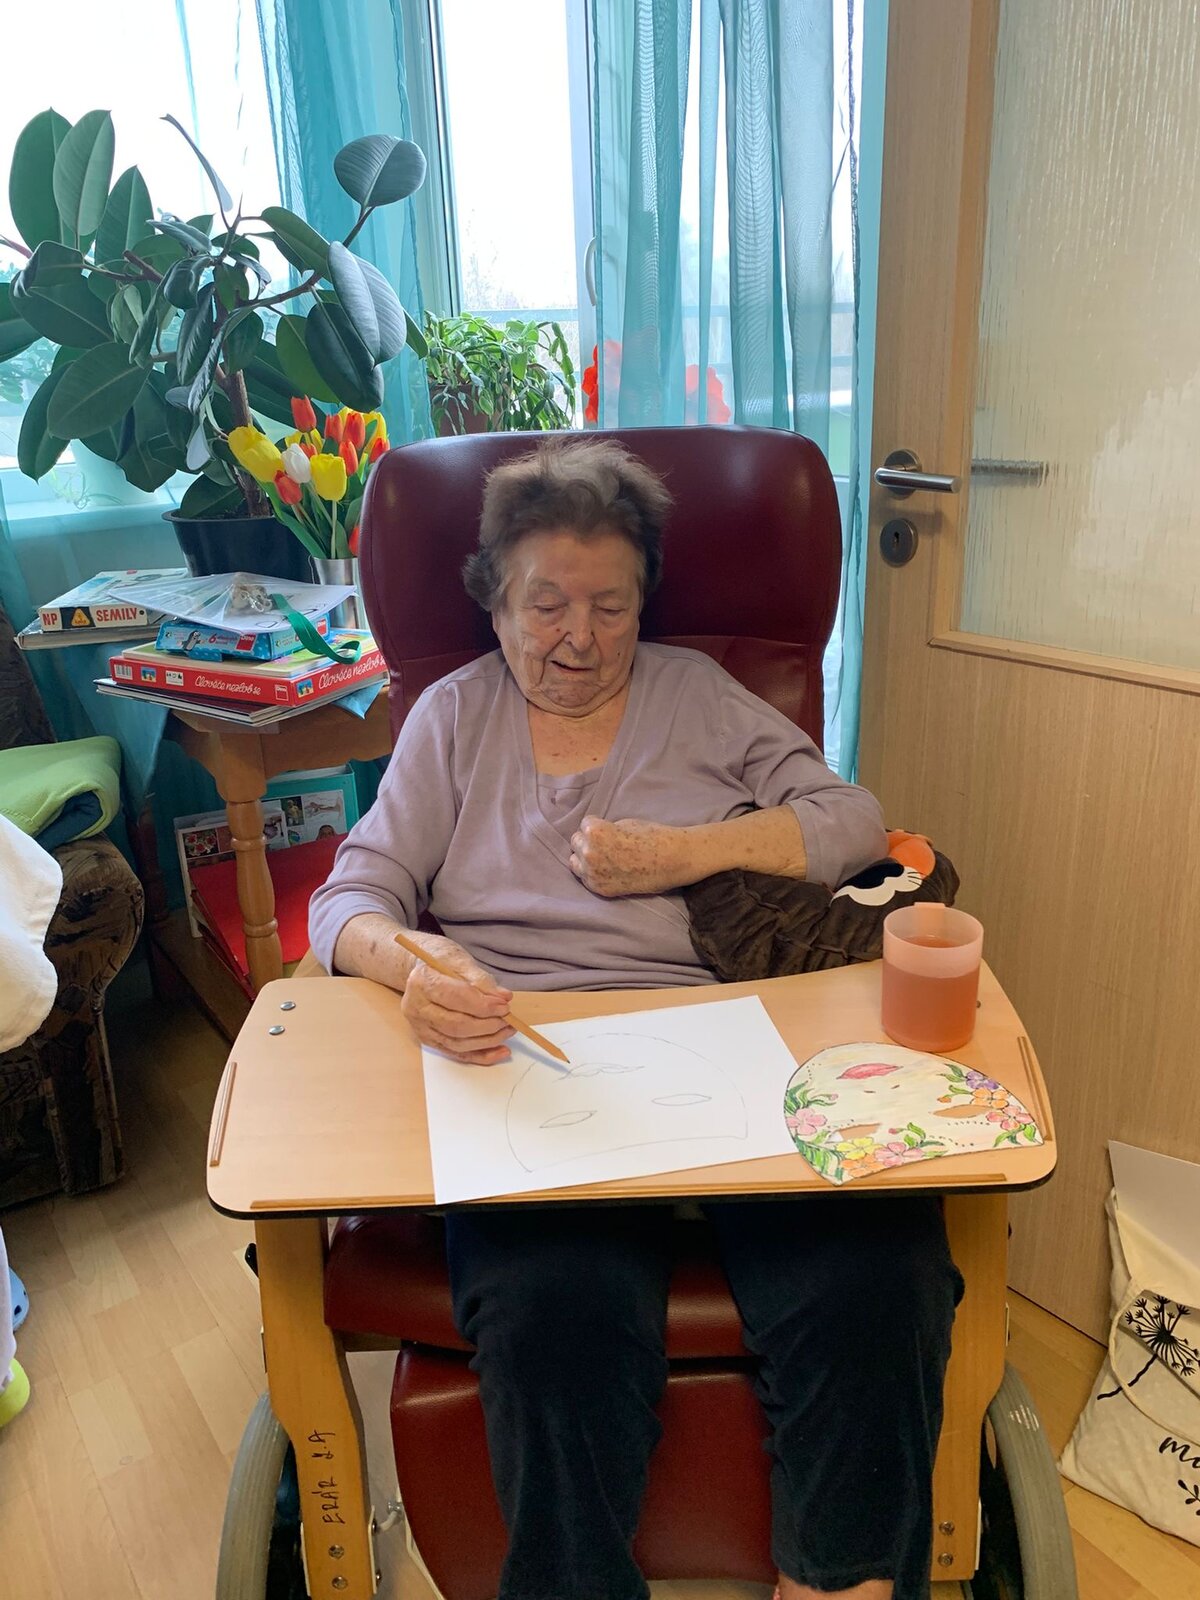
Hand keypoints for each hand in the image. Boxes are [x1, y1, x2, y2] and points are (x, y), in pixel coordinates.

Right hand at [400, 934, 514, 1065]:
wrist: (422, 970)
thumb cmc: (442, 962)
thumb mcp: (461, 961)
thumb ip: (481, 979)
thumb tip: (503, 997)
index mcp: (421, 982)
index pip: (455, 998)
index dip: (483, 1005)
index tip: (504, 1005)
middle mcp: (415, 1008)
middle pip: (455, 1025)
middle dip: (487, 1026)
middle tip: (508, 1019)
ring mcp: (420, 1027)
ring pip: (457, 1043)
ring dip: (487, 1041)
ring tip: (507, 1031)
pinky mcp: (428, 1041)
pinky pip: (456, 1054)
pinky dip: (480, 1055)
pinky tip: (500, 1051)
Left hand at [569, 815, 689, 897]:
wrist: (671, 860)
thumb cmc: (651, 836)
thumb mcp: (623, 824)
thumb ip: (604, 830)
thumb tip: (592, 837)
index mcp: (595, 832)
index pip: (583, 825)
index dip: (597, 826)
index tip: (608, 830)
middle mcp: (589, 853)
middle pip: (576, 843)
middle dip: (588, 842)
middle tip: (606, 844)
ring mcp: (593, 874)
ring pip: (575, 863)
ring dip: (585, 859)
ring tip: (603, 858)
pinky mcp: (600, 889)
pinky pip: (586, 878)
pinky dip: (593, 874)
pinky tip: (607, 870)